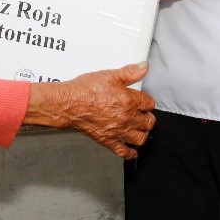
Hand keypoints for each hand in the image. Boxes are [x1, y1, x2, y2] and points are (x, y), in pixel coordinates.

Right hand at [24, 63, 155, 159]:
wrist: (69, 104)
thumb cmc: (86, 90)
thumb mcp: (110, 75)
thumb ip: (130, 72)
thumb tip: (144, 67)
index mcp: (129, 101)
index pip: (149, 103)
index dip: (147, 101)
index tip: (144, 100)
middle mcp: (126, 118)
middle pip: (148, 122)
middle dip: (148, 117)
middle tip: (144, 114)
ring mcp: (118, 131)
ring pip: (140, 138)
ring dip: (143, 133)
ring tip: (140, 128)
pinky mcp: (108, 140)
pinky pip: (123, 151)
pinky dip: (130, 152)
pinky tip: (132, 151)